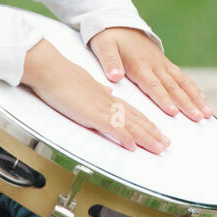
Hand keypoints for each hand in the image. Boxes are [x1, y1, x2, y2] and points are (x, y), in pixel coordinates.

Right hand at [21, 38, 169, 153]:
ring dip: (146, 137)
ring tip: (159, 147)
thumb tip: (108, 92)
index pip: (131, 111)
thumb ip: (98, 90)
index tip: (156, 130)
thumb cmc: (62, 76)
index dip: (145, 121)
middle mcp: (108, 101)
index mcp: (106, 95)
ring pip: (130, 124)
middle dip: (152, 132)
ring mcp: (102, 108)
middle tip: (166, 143)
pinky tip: (133, 147)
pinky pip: (113, 128)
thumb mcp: (85, 83)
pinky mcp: (92, 114)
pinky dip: (125, 138)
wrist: (51, 69)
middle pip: (136, 119)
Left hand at [87, 27, 212, 120]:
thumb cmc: (109, 37)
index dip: (163, 99)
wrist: (117, 22)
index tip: (173, 112)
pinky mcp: (164, 63)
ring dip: (195, 98)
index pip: (154, 85)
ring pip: (182, 83)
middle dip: (187, 103)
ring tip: (207, 112)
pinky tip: (202, 98)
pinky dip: (193, 88)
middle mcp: (155, 65)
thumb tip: (114, 76)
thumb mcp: (104, 47)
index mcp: (139, 65)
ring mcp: (162, 64)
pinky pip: (182, 77)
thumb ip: (110, 62)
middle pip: (173, 87)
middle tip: (199, 117)